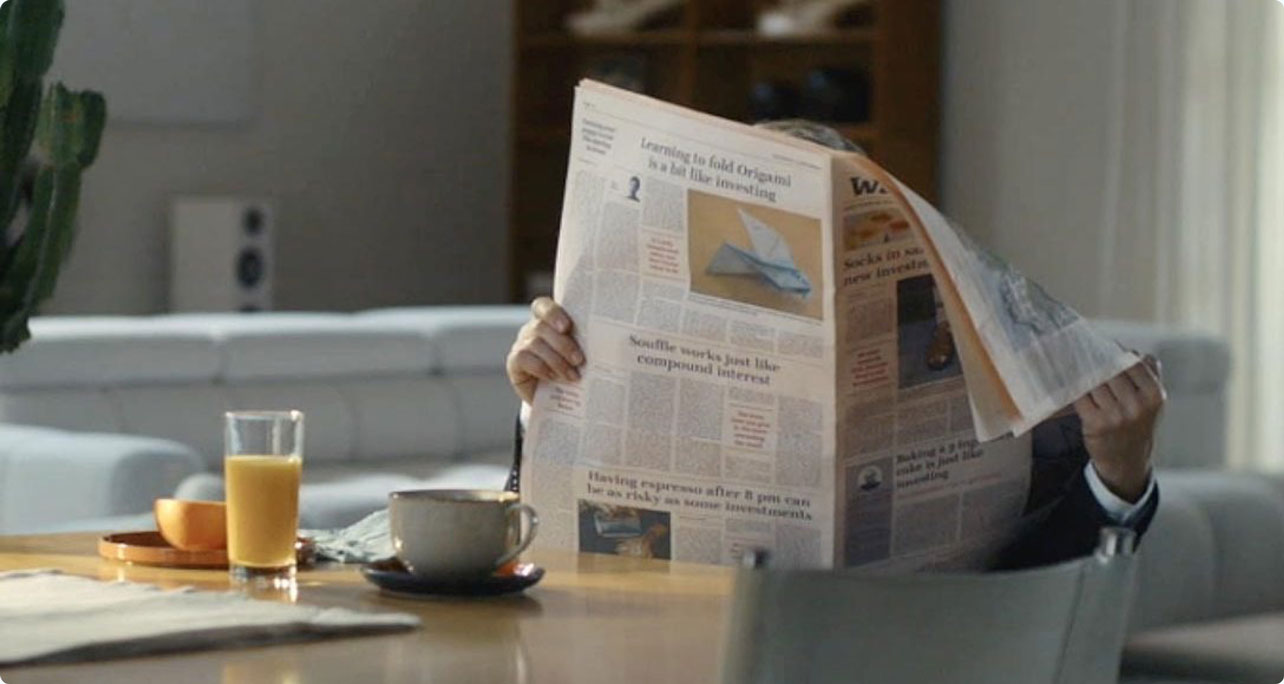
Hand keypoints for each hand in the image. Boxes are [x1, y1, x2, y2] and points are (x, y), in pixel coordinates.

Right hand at [506, 297, 584, 403]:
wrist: (559, 400)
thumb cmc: (576, 372)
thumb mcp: (586, 355)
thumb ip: (593, 343)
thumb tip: (617, 341)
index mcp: (550, 322)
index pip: (543, 306)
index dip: (553, 313)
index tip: (567, 326)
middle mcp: (533, 330)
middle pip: (541, 326)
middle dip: (563, 344)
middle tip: (580, 360)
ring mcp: (522, 345)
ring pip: (534, 343)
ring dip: (556, 360)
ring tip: (573, 376)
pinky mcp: (515, 363)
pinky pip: (523, 358)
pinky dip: (540, 367)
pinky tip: (553, 378)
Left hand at [1073, 355, 1165, 501]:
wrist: (1127, 460)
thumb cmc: (1138, 423)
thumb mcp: (1152, 400)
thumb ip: (1149, 373)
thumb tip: (1132, 350)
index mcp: (1154, 395)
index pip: (1131, 362)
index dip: (1114, 351)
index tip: (1099, 344)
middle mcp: (1137, 405)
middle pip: (1110, 370)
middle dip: (1095, 360)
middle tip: (1080, 350)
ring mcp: (1116, 415)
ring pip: (1094, 381)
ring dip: (1082, 372)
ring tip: (1073, 364)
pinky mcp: (1096, 423)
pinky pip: (1081, 396)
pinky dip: (1074, 387)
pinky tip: (1069, 382)